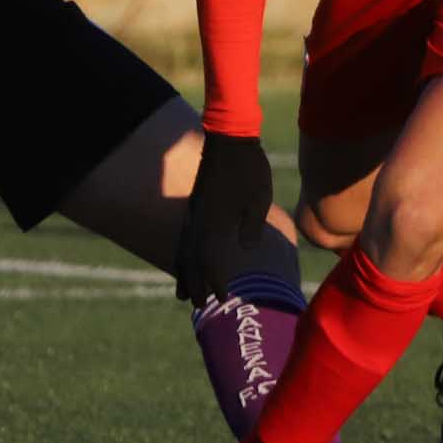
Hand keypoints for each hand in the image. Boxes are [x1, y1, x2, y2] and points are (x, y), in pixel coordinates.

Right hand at [176, 126, 275, 303]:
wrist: (230, 137)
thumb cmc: (249, 166)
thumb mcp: (259, 196)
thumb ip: (252, 224)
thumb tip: (246, 249)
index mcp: (214, 220)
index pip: (211, 260)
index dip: (216, 281)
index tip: (223, 298)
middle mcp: (199, 220)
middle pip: (193, 260)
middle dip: (196, 284)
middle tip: (200, 306)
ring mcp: (195, 212)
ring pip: (185, 250)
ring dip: (185, 273)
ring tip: (184, 294)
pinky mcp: (196, 204)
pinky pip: (186, 237)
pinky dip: (185, 255)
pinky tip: (187, 261)